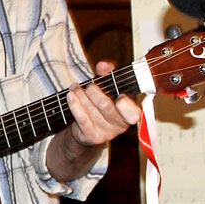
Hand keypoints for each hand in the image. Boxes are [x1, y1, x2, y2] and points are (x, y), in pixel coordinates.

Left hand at [48, 61, 141, 182]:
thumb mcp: (108, 86)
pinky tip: (70, 96)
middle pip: (105, 105)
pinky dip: (74, 104)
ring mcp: (107, 133)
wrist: (87, 128)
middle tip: (89, 86)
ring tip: (75, 88)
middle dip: (93, 91)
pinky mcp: (92, 137)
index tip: (119, 96)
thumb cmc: (102, 102)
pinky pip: (82, 119)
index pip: (133, 113)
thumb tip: (103, 66)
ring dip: (80, 95)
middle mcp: (121, 125)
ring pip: (91, 110)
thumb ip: (109, 73)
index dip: (126, 105)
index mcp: (130, 113)